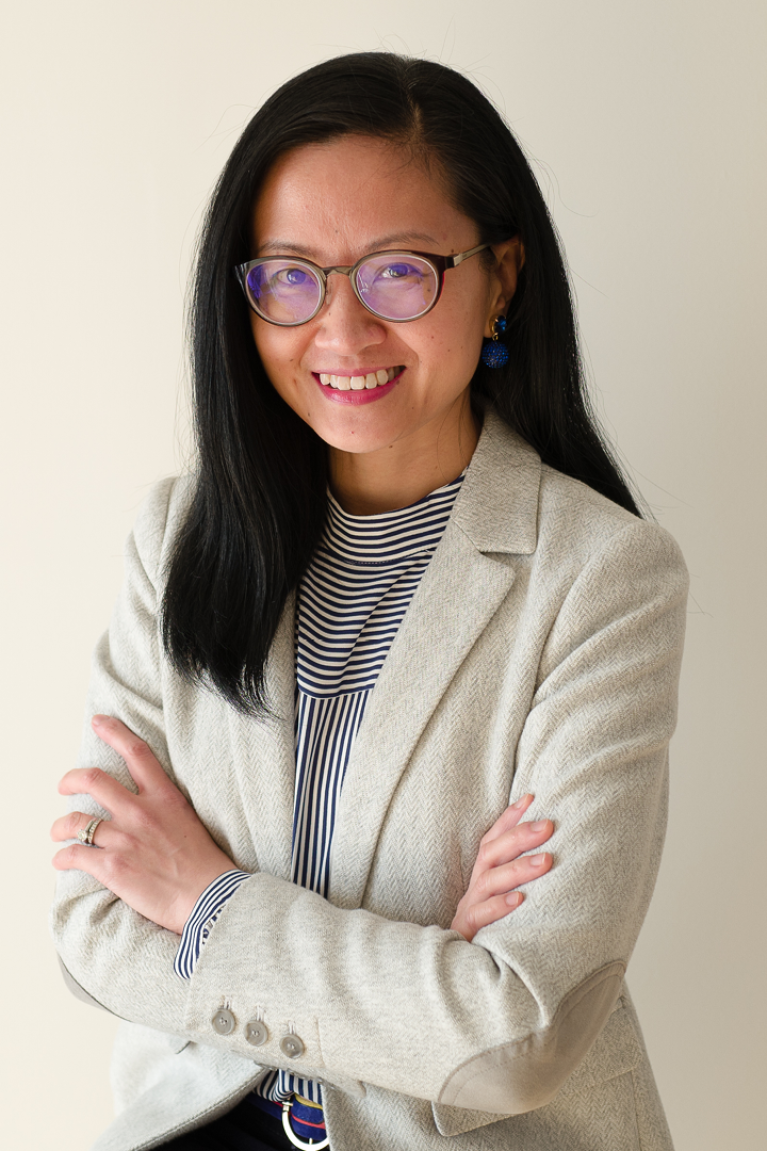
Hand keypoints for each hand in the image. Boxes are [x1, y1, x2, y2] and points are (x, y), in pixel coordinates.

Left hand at [51, 716, 236, 933]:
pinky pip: (75, 855)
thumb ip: (164, 807)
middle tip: (64, 785)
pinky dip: (63, 857)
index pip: (137, 752)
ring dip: (60, 826)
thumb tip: (145, 804)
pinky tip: (62, 860)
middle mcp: (141, 812)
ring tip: (58, 831)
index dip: (114, 732)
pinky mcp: (112, 867)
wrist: (208, 897)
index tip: (99, 722)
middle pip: (93, 780)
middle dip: (71, 779)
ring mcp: (124, 839)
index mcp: (164, 797)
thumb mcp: (188, 819)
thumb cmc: (203, 863)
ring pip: (76, 821)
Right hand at [451, 794, 552, 941]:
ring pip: (489, 881)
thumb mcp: (504, 901)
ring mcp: (469, 908)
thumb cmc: (491, 933)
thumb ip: (520, 880)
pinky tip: (520, 900)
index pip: (493, 839)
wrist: (461, 974)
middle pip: (491, 853)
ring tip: (546, 861)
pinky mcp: (466, 932)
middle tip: (548, 826)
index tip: (532, 797)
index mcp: (483, 876)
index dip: (510, 817)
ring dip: (518, 869)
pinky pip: (481, 916)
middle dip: (519, 836)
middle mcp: (475, 887)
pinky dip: (499, 906)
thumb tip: (555, 857)